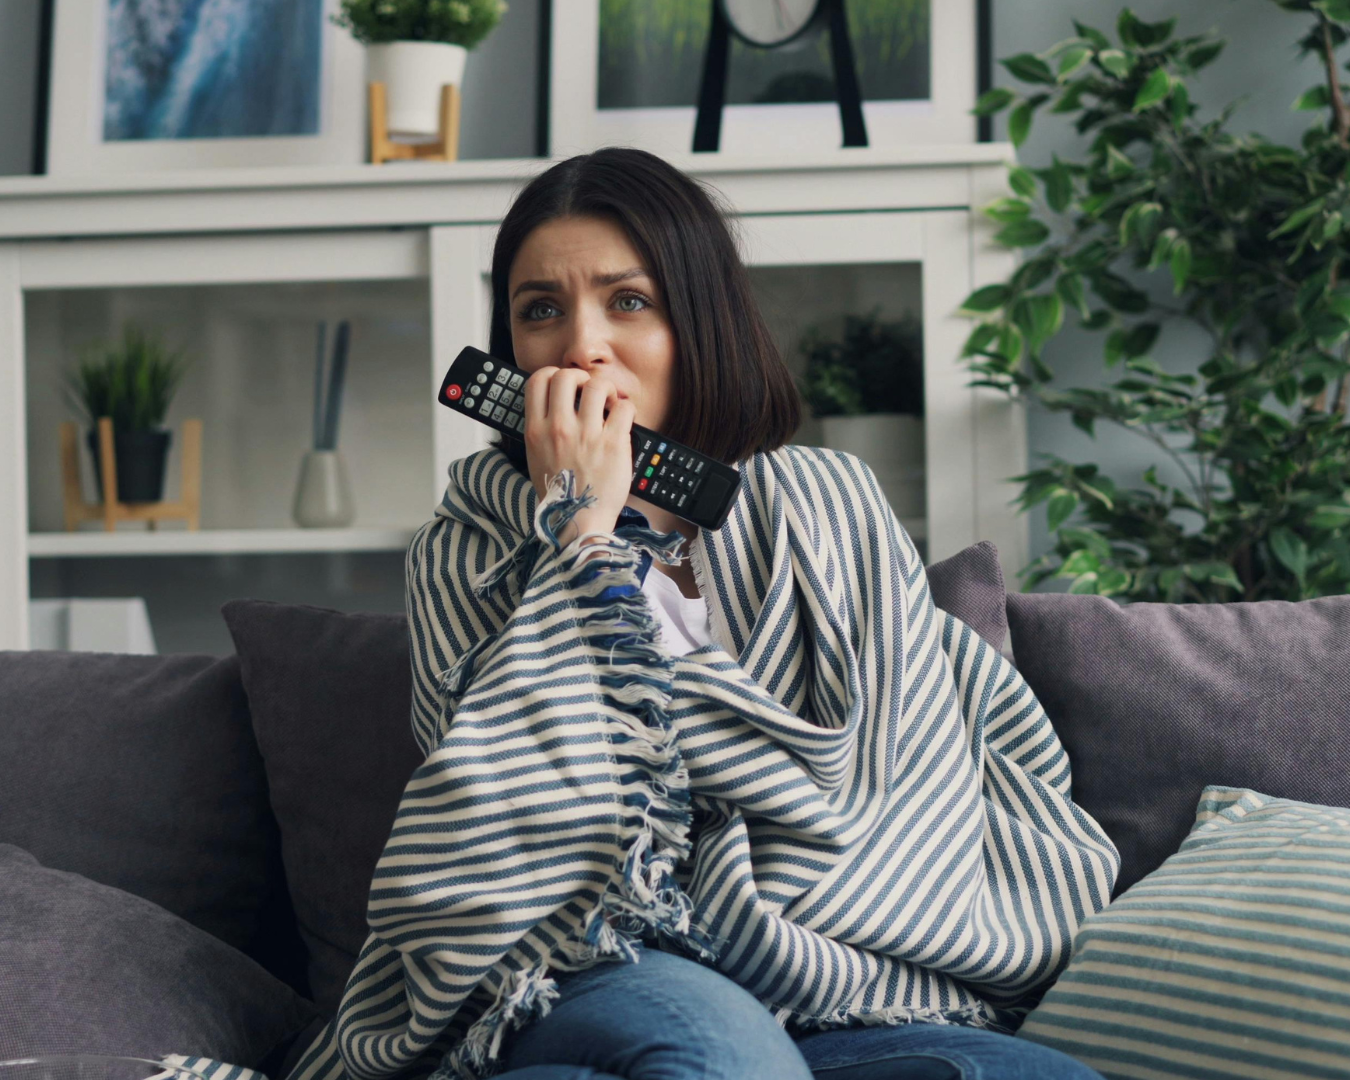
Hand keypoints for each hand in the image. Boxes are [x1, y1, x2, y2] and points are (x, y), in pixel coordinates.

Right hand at [522, 366, 634, 544]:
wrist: (578, 523)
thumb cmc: (559, 494)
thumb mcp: (536, 458)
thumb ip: (541, 429)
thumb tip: (552, 405)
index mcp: (536, 431)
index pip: (537, 380)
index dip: (552, 374)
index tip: (564, 385)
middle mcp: (559, 429)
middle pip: (566, 375)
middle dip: (580, 377)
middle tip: (588, 391)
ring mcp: (587, 435)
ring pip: (597, 385)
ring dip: (606, 390)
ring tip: (608, 404)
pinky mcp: (613, 443)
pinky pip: (624, 407)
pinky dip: (626, 408)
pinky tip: (621, 420)